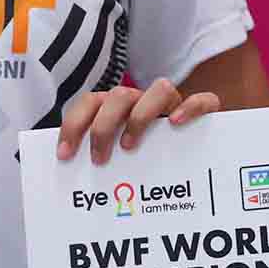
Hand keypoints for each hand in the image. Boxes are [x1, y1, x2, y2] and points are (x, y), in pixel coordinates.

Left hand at [56, 78, 220, 165]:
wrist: (195, 160)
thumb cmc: (146, 163)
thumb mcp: (117, 162)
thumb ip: (100, 161)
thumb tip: (69, 178)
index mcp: (118, 108)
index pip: (90, 102)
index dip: (73, 125)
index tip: (65, 155)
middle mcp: (143, 101)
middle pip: (119, 96)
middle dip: (103, 127)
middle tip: (99, 160)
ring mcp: (173, 105)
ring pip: (159, 89)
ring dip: (140, 117)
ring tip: (130, 147)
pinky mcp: (204, 111)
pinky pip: (202, 101)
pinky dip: (190, 108)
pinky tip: (176, 123)